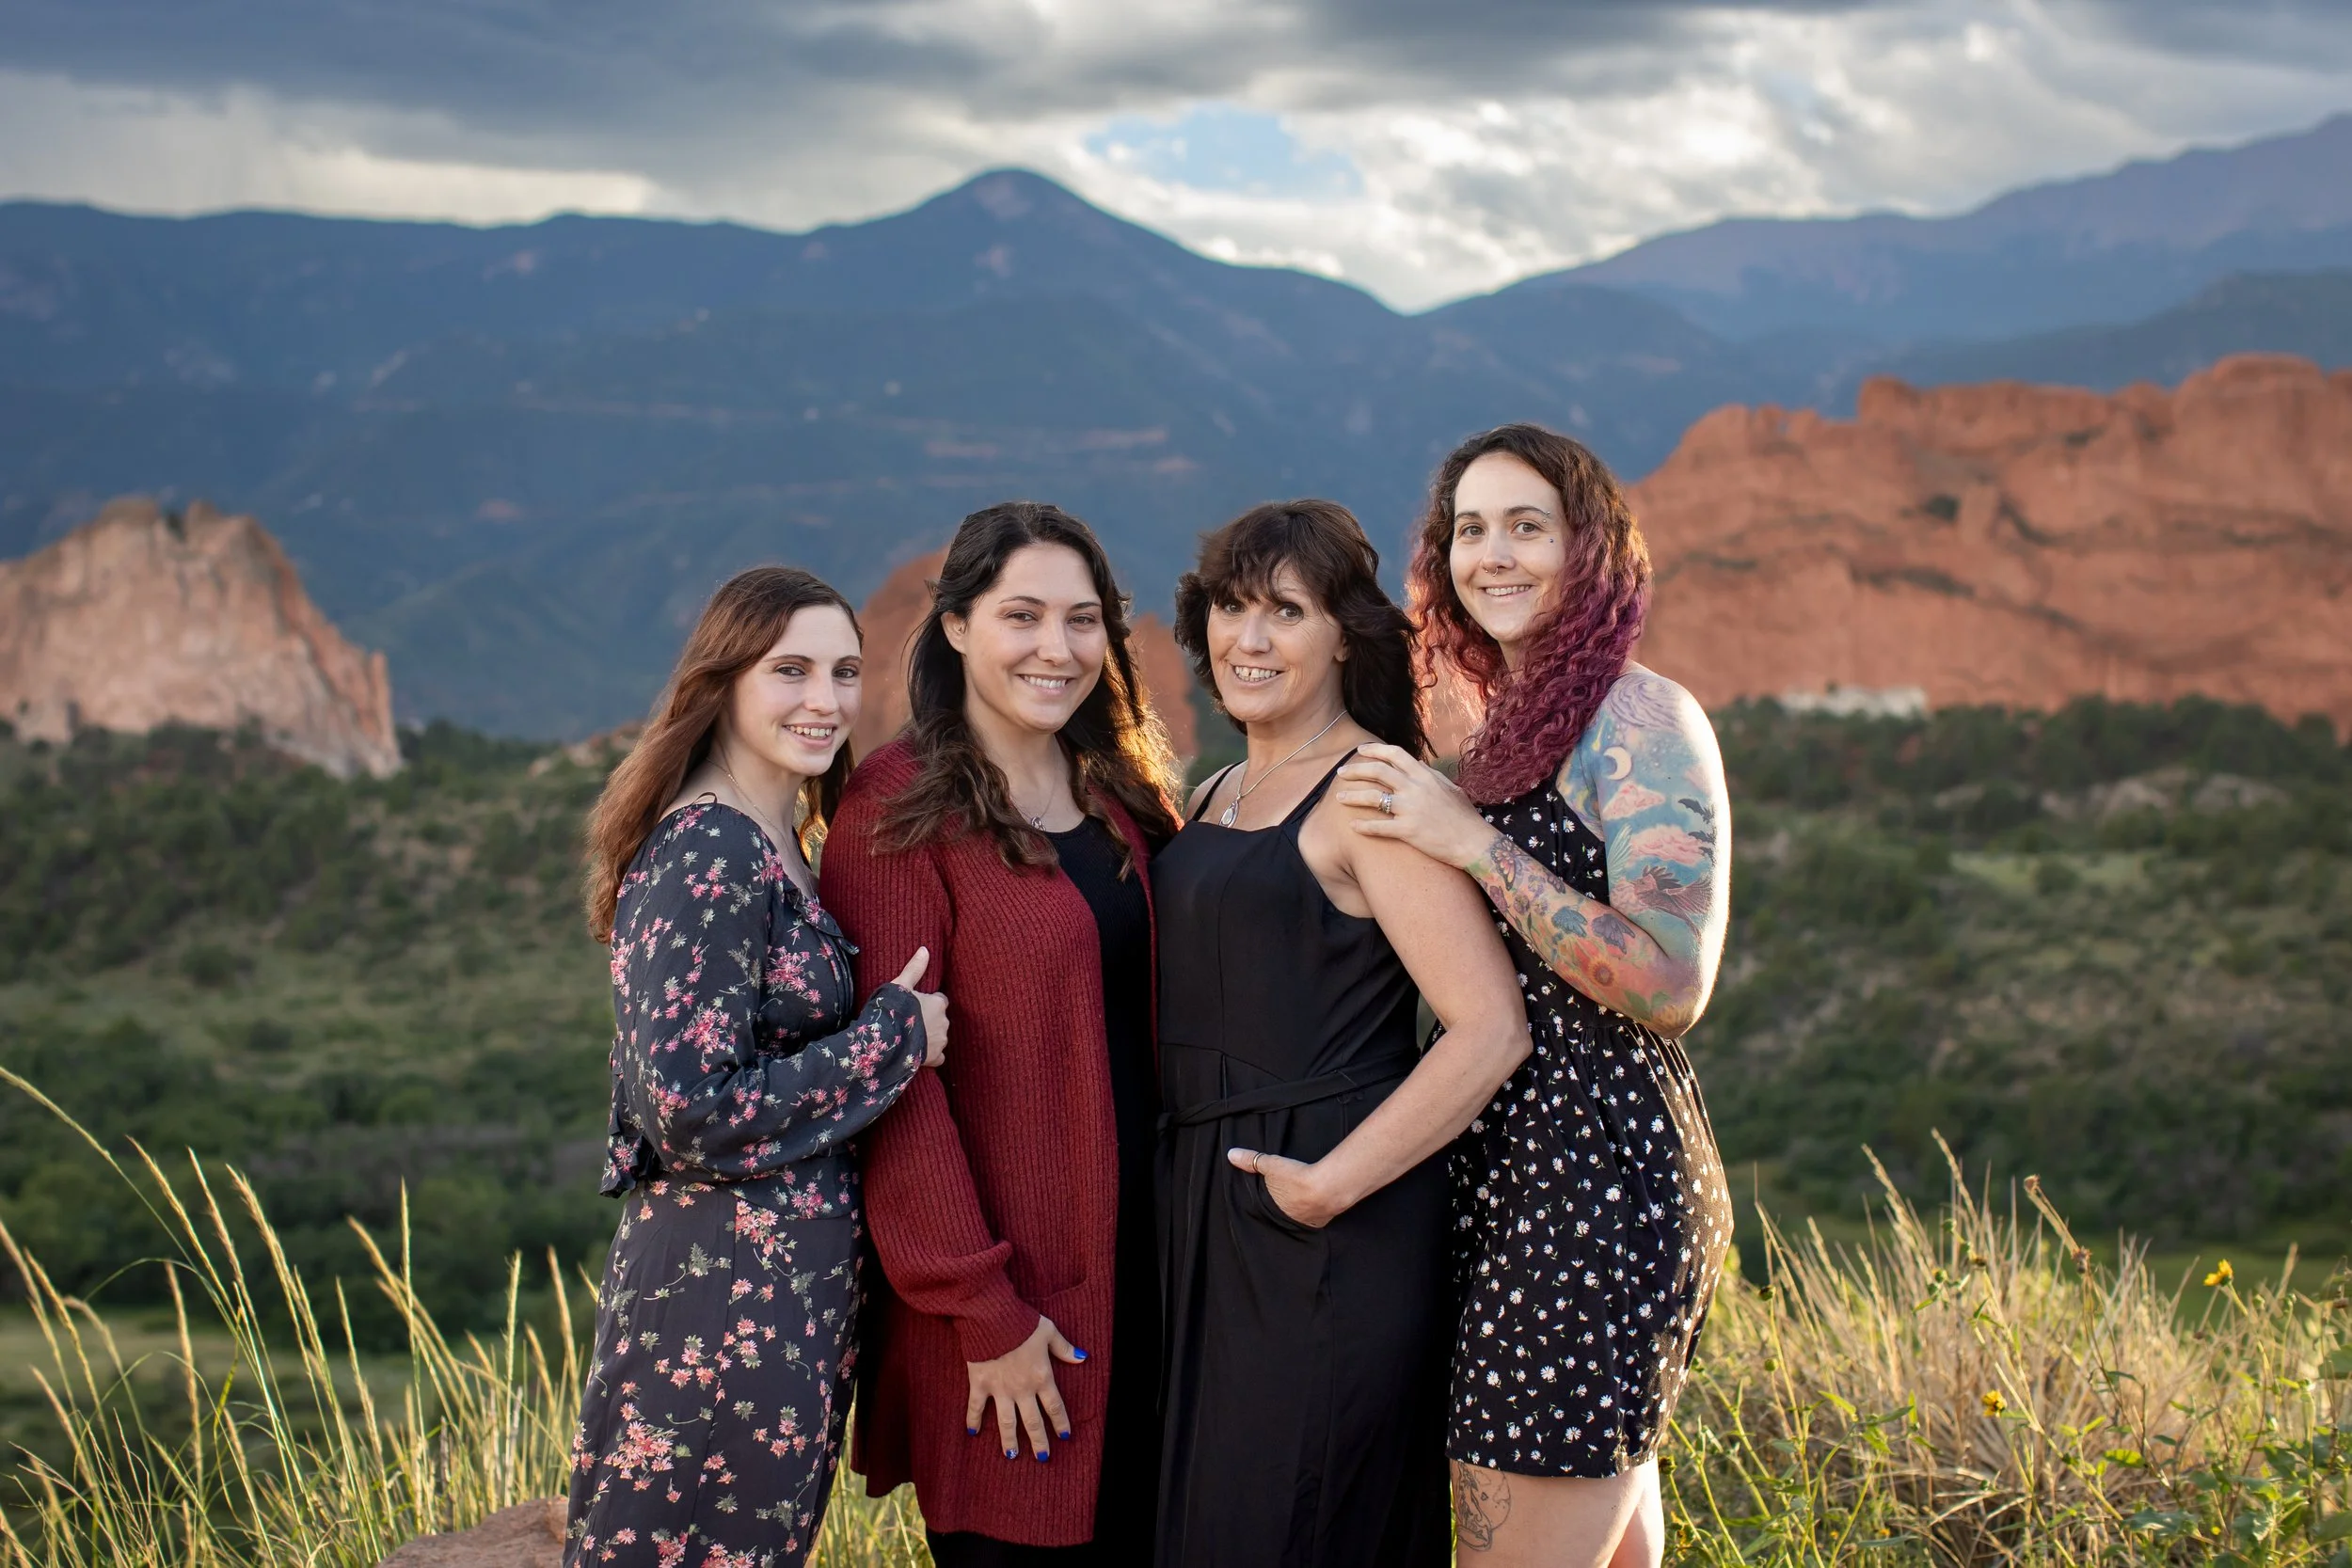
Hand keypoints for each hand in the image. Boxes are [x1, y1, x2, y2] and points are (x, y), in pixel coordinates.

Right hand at [891, 946, 949, 1068]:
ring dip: (930, 1036)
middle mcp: (944, 1022)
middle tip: (911, 1022)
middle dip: (930, 1019)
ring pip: (940, 1037)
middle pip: (940, 1019)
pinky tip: (920, 1054)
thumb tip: (925, 949)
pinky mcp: (935, 1058)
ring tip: (912, 1037)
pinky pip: (938, 1057)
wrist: (887, 1041)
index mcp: (938, 1004)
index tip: (918, 1004)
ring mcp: (941, 1041)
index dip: (929, 1002)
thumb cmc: (894, 1010)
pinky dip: (932, 1055)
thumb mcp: (901, 985)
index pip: (940, 1000)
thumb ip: (914, 968)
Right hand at [965, 1315, 1084, 1460]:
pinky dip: (974, 1420)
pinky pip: (976, 1406)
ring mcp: (1000, 1389)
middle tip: (1042, 1458)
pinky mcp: (980, 1384)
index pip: (1054, 1406)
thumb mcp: (1048, 1332)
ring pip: (1007, 1422)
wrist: (992, 1317)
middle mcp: (1022, 1388)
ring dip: (1010, 1440)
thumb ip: (1064, 1348)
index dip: (1060, 1422)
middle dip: (1039, 1441)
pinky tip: (972, 1433)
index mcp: (1041, 1376)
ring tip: (1012, 1455)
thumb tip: (1082, 1358)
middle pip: (1033, 1421)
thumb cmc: (1022, 1322)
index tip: (1064, 1436)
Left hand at [1225, 1146, 1341, 1227]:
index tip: (1265, 1197)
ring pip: (1298, 1217)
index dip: (1265, 1202)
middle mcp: (1286, 1220)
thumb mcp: (1271, 1165)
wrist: (1326, 1188)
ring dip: (1298, 1210)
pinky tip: (1314, 1204)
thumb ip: (1251, 1160)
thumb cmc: (1295, 1178)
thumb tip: (1231, 1154)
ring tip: (1299, 1201)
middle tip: (1284, 1197)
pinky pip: (1313, 1218)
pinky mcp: (1320, 1222)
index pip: (1264, 1208)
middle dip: (1281, 1207)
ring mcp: (1304, 1223)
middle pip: (1281, 1214)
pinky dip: (1313, 1211)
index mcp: (1272, 1210)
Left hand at [1332, 744, 1500, 869]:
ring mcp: (1411, 809)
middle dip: (1355, 770)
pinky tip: (1352, 826)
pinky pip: (1379, 827)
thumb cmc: (1465, 817)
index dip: (1375, 750)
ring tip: (1339, 798)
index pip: (1395, 754)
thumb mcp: (1450, 789)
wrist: (1475, 842)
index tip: (1360, 750)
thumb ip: (1431, 777)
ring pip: (1373, 797)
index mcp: (1426, 776)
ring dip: (1353, 796)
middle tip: (1340, 772)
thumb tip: (1418, 767)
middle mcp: (1416, 788)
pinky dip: (1363, 826)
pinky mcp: (1408, 831)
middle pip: (1378, 771)